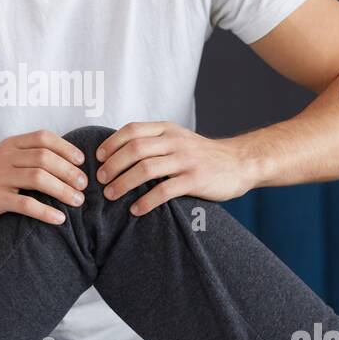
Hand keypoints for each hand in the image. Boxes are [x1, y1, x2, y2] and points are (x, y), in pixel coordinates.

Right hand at [0, 129, 88, 226]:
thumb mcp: (3, 159)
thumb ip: (26, 158)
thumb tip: (64, 165)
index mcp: (10, 145)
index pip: (44, 138)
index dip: (66, 148)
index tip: (81, 162)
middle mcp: (5, 157)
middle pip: (45, 158)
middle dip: (69, 171)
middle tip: (84, 185)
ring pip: (38, 178)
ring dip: (62, 190)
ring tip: (77, 201)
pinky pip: (25, 204)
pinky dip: (45, 211)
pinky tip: (59, 219)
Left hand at [95, 120, 254, 215]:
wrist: (240, 162)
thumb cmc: (202, 154)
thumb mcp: (178, 138)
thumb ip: (154, 141)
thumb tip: (118, 154)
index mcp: (168, 130)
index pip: (132, 130)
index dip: (111, 143)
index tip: (98, 158)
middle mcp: (175, 141)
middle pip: (134, 149)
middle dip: (112, 165)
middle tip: (100, 180)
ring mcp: (185, 160)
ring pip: (145, 168)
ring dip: (123, 183)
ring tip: (111, 195)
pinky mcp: (195, 179)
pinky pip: (164, 190)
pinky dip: (146, 201)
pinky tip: (135, 209)